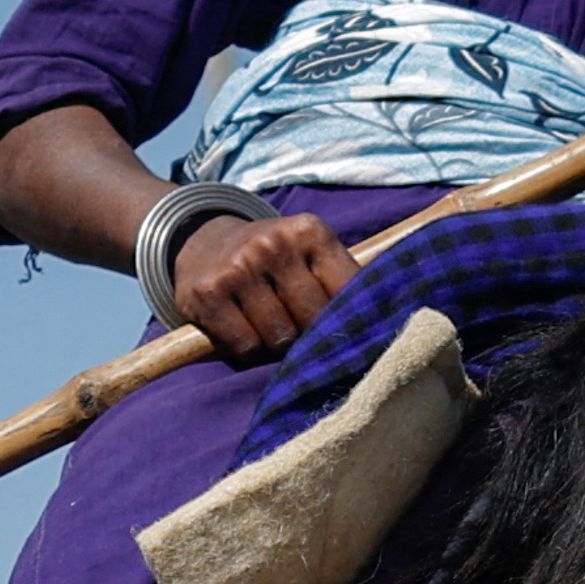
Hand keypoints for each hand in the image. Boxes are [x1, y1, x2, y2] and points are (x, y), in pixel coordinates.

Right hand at [164, 209, 359, 360]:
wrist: (202, 241)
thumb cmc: (273, 260)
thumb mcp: (309, 252)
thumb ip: (341, 281)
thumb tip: (382, 325)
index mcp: (309, 231)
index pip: (349, 291)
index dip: (352, 320)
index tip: (352, 333)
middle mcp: (273, 243)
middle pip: (314, 319)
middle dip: (312, 336)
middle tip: (303, 334)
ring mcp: (238, 267)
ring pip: (280, 338)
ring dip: (280, 347)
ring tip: (273, 331)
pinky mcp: (208, 293)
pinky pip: (246, 346)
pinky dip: (250, 352)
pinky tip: (246, 332)